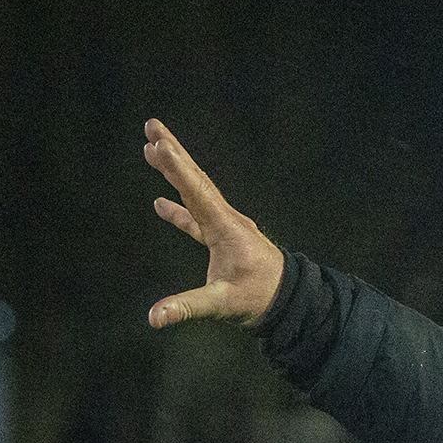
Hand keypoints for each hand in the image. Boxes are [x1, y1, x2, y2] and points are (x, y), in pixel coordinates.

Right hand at [143, 118, 285, 327]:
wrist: (290, 302)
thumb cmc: (260, 299)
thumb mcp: (223, 304)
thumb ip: (188, 307)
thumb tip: (154, 317)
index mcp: (226, 229)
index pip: (197, 193)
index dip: (177, 169)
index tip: (158, 144)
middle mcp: (227, 220)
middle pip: (196, 179)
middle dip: (174, 152)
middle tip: (152, 125)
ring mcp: (226, 227)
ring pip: (196, 191)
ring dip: (175, 170)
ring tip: (152, 147)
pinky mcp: (223, 239)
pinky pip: (197, 217)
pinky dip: (180, 208)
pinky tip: (160, 203)